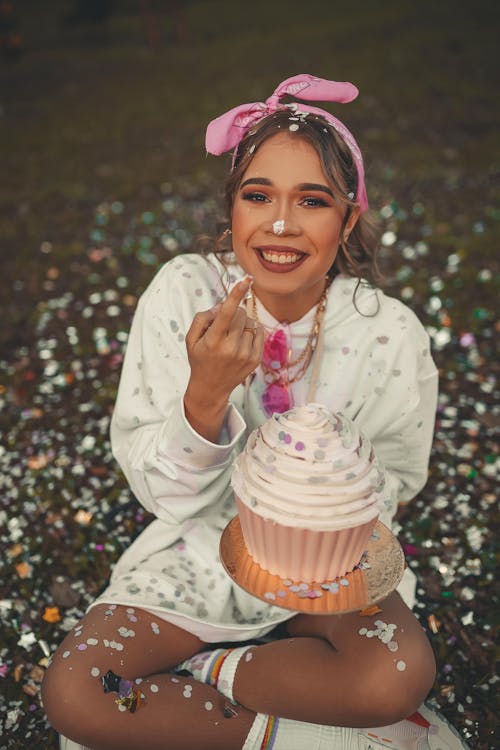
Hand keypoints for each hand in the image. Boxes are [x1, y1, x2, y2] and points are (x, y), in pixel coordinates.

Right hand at [184, 278, 263, 440]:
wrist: (210, 388)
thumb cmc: (200, 358)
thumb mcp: (191, 338)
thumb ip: (203, 318)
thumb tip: (222, 305)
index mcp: (213, 341)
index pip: (226, 313)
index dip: (236, 295)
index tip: (246, 280)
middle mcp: (231, 348)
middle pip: (240, 313)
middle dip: (233, 312)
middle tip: (223, 325)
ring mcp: (245, 355)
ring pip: (250, 322)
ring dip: (241, 324)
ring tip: (230, 338)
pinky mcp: (255, 359)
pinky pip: (259, 332)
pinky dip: (250, 331)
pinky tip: (240, 341)